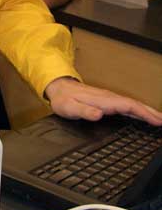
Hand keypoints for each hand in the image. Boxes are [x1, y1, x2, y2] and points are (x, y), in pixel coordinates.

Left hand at [44, 77, 161, 124]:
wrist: (58, 88)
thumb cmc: (63, 100)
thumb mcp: (69, 107)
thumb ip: (84, 111)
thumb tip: (99, 114)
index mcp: (103, 100)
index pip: (128, 106)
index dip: (143, 114)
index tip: (157, 121)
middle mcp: (108, 97)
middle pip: (134, 104)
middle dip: (151, 113)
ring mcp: (109, 98)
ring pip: (132, 104)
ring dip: (147, 111)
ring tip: (159, 120)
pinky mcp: (107, 100)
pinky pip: (127, 105)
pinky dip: (138, 110)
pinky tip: (142, 116)